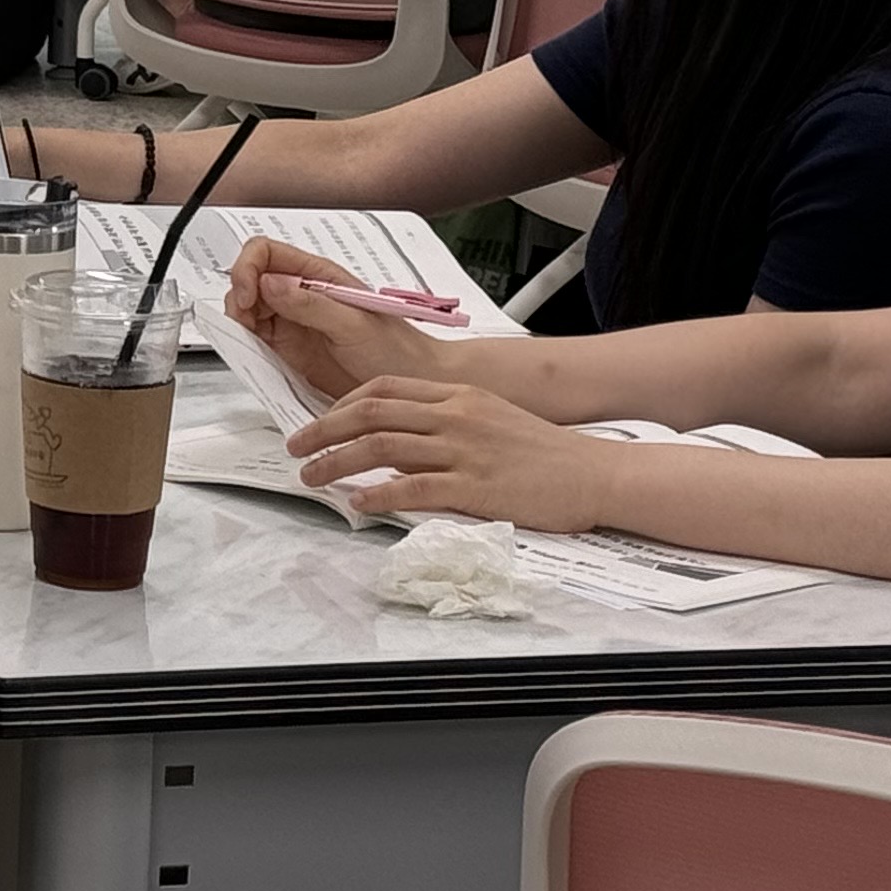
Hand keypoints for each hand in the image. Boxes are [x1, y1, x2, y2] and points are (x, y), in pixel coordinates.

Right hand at [222, 237, 458, 402]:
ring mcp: (292, 323)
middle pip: (248, 281)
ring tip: (253, 343)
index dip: (247, 269)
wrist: (414, 382)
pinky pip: (255, 341)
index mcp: (317, 276)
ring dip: (240, 324)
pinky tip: (257, 356)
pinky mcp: (289, 351)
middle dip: (239, 299)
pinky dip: (247, 346)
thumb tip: (269, 283)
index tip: (249, 297)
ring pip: (246, 311)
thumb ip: (310, 303)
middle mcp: (300, 295)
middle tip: (247, 325)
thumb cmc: (398, 349)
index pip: (265, 252)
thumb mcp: (354, 323)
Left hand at [283, 376, 615, 528]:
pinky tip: (358, 503)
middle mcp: (455, 414)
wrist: (595, 472)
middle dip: (323, 430)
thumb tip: (399, 442)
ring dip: (337, 462)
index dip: (340, 405)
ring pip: (382, 445)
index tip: (317, 423)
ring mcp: (464, 449)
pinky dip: (380, 493)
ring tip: (311, 477)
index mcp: (457, 394)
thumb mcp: (490, 418)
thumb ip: (445, 422)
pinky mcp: (476, 485)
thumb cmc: (545, 452)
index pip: (382, 387)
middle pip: (371, 412)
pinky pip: (415, 486)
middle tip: (295, 447)